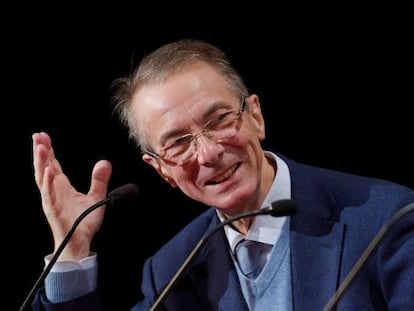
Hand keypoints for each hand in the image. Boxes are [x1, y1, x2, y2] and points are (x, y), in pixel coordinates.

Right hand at [32, 132, 111, 259]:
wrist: (81, 242)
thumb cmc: (84, 221)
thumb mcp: (96, 197)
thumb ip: (99, 180)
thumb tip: (105, 162)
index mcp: (61, 186)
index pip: (52, 164)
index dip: (49, 150)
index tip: (44, 135)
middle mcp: (54, 191)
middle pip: (44, 167)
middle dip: (41, 151)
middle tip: (38, 135)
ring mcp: (52, 200)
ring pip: (43, 178)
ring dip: (41, 163)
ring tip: (41, 147)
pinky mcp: (53, 210)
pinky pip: (49, 195)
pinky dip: (48, 183)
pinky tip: (49, 171)